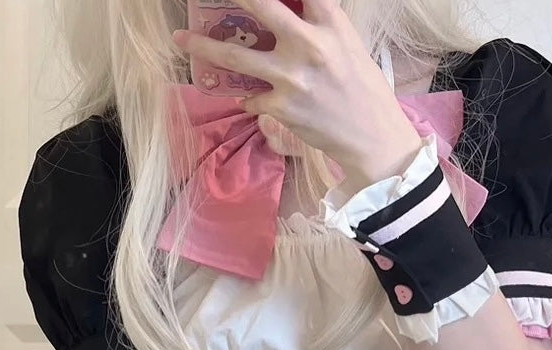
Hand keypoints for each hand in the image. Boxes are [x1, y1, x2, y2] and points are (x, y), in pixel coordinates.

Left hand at [173, 0, 423, 186]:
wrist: (371, 135)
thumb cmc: (362, 86)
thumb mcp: (346, 42)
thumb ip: (318, 21)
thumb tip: (289, 7)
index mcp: (329, 22)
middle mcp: (308, 44)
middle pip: (260, 5)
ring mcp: (291, 77)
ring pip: (235, 55)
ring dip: (203, 46)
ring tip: (181, 39)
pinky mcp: (281, 107)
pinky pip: (250, 96)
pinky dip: (247, 95)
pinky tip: (248, 95)